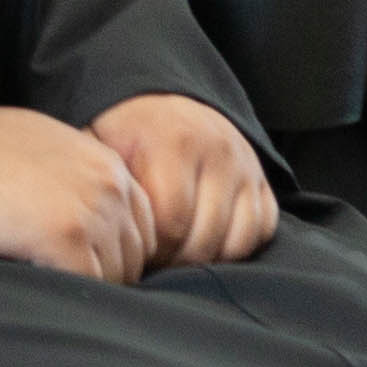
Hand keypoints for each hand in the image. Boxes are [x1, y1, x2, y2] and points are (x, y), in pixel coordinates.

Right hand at [0, 91, 150, 282]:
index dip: (116, 250)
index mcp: (105, 162)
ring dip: (84, 287)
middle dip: (104, 273)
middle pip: (134, 255)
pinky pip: (88, 286)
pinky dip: (67, 295)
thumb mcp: (39, 145)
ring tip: (48, 288)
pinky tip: (35, 286)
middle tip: (61, 284)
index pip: (142, 224)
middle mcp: (108, 184)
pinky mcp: (66, 240)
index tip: (83, 263)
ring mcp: (91, 212)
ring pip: (115, 276)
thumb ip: (75, 174)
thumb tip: (82, 213)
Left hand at [91, 95, 273, 267]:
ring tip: (182, 255)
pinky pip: (263, 230)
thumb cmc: (127, 135)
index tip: (139, 251)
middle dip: (178, 261)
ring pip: (238, 240)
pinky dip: (238, 246)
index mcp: (176, 143)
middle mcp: (219, 153)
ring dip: (209, 259)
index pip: (172, 222)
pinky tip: (209, 243)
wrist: (164, 105)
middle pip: (206, 238)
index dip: (154, 250)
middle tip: (159, 261)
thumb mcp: (104, 145)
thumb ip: (108, 185)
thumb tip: (106, 233)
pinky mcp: (263, 181)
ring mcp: (247, 168)